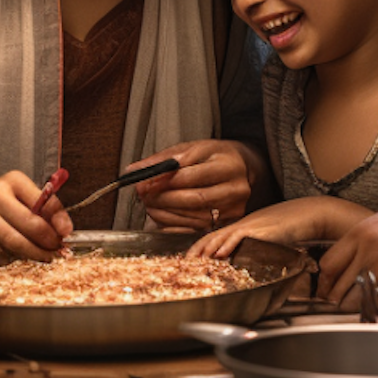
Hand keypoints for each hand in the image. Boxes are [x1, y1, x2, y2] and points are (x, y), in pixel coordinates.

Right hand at [0, 170, 72, 260]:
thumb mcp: (24, 195)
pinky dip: (13, 257)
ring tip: (42, 255)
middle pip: (29, 225)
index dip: (58, 220)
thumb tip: (65, 230)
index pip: (43, 201)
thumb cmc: (3, 201)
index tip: (66, 233)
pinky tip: (18, 254)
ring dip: (33, 253)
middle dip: (47, 242)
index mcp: (14, 181)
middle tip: (57, 250)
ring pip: (13, 243)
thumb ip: (46, 209)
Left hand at [132, 139, 257, 230]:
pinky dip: (173, 224)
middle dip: (163, 198)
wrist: (244, 169)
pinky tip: (161, 215)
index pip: (192, 175)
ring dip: (165, 212)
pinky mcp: (226, 225)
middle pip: (194, 198)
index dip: (164, 181)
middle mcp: (235, 189)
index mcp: (228, 165)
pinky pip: (194, 229)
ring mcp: (233, 210)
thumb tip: (134, 171)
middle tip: (143, 194)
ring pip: (193, 216)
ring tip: (149, 203)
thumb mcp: (193, 149)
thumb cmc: (215, 157)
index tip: (143, 182)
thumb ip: (164, 159)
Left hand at [188, 197, 354, 258]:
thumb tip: (240, 264)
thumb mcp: (267, 240)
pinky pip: (240, 237)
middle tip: (181, 265)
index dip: (197, 250)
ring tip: (193, 262)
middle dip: (195, 252)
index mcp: (241, 229)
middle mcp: (242, 226)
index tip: (185, 262)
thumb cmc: (292, 227)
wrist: (310, 214)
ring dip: (206, 250)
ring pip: (221, 237)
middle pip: (211, 237)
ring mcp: (250, 227)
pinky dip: (227, 246)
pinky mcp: (261, 229)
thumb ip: (252, 250)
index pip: (212, 238)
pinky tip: (219, 254)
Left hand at [317, 195, 377, 308]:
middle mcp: (371, 249)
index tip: (331, 290)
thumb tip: (354, 254)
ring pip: (359, 301)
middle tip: (347, 305)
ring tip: (368, 308)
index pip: (329, 265)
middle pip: (340, 287)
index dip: (328, 282)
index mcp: (364, 231)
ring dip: (362, 308)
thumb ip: (367, 237)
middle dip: (342, 300)